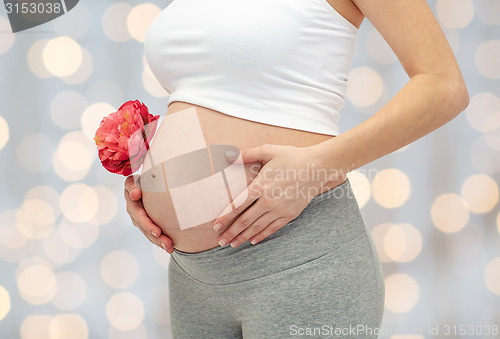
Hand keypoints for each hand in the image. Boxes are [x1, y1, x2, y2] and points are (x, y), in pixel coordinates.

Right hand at [124, 175, 173, 253]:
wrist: (151, 179)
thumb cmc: (148, 175)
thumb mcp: (141, 176)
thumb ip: (135, 184)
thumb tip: (135, 194)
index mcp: (131, 195)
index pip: (136, 209)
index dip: (145, 221)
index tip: (156, 230)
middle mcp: (133, 208)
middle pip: (142, 223)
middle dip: (152, 232)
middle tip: (163, 239)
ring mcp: (138, 217)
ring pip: (147, 232)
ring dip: (157, 241)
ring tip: (169, 247)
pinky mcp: (145, 222)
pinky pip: (151, 234)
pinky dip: (159, 241)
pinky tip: (169, 248)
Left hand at [212, 143, 346, 247]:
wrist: (317, 167)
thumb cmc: (292, 157)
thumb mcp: (269, 150)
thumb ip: (247, 154)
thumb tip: (228, 154)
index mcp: (260, 185)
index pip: (238, 205)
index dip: (225, 217)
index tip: (215, 226)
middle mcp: (268, 201)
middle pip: (245, 220)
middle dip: (231, 232)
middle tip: (220, 241)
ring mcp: (280, 209)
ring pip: (257, 227)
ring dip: (243, 237)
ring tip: (232, 244)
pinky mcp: (290, 214)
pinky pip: (272, 228)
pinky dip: (261, 236)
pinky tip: (252, 241)